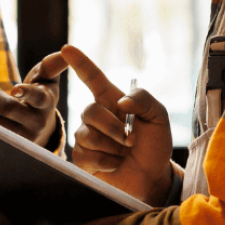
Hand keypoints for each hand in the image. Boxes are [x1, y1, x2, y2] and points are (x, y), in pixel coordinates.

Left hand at [0, 52, 67, 146]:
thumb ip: (51, 65)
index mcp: (46, 101)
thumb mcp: (47, 79)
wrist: (39, 124)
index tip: (15, 89)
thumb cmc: (40, 93)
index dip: (25, 92)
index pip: (37, 97)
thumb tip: (64, 52)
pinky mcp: (11, 146)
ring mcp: (24, 137)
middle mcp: (38, 122)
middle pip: (8, 108)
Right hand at [63, 45, 172, 204]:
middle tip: (130, 140)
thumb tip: (120, 102)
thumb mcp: (158, 116)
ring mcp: (86, 137)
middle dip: (113, 127)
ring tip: (124, 153)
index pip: (92, 77)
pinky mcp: (82, 159)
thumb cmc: (154, 143)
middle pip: (90, 111)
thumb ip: (143, 100)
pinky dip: (106, 162)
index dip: (79, 63)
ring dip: (111, 146)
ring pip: (87, 135)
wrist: (152, 176)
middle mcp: (96, 116)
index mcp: (112, 100)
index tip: (66, 48)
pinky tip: (115, 164)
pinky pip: (85, 155)